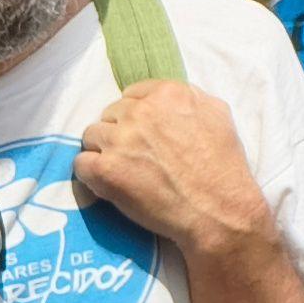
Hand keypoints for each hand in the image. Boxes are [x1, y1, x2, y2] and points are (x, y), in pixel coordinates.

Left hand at [76, 81, 276, 265]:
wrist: (217, 208)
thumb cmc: (222, 165)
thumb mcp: (216, 114)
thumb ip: (187, 98)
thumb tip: (163, 97)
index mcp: (168, 94)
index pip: (131, 94)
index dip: (134, 116)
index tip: (142, 132)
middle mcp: (141, 112)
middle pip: (109, 115)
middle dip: (119, 133)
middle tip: (134, 155)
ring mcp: (120, 140)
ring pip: (91, 136)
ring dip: (102, 151)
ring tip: (122, 169)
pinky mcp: (105, 169)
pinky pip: (80, 163)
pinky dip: (90, 173)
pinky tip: (108, 182)